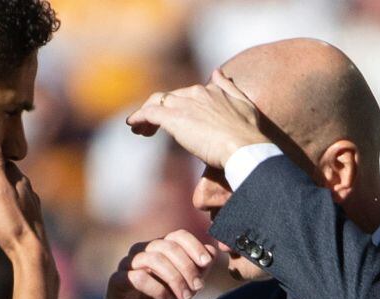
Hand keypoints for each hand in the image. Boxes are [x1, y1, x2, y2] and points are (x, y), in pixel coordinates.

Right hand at [0, 139, 47, 255]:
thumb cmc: (14, 223)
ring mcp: (24, 213)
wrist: (30, 256)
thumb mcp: (0, 192)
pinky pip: (1, 221)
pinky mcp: (21, 230)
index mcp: (20, 184)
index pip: (5, 163)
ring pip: (1, 202)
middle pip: (2, 183)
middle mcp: (25, 196)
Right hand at [91, 230, 217, 298]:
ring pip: (154, 260)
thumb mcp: (186, 287)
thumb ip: (199, 270)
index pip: (177, 235)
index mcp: (157, 248)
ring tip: (185, 298)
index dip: (194, 246)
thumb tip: (213, 251)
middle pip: (168, 246)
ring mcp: (126, 263)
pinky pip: (139, 277)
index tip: (207, 263)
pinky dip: (159, 290)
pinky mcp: (117, 280)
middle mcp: (141, 250)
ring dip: (175, 280)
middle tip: (199, 287)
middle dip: (187, 267)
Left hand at [126, 69, 268, 168]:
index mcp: (210, 90)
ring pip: (156, 103)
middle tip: (150, 128)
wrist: (243, 146)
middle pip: (168, 98)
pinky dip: (139, 117)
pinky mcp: (174, 118)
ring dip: (146, 115)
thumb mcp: (244, 103)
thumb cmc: (247, 132)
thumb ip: (228, 87)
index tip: (172, 120)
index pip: (185, 94)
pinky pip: (149, 113)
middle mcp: (195, 93)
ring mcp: (184, 104)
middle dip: (158, 111)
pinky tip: (133, 125)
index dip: (176, 106)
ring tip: (140, 130)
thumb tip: (216, 71)